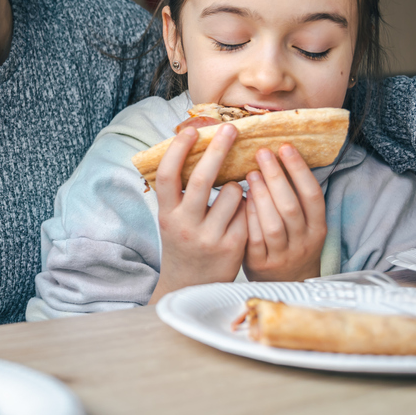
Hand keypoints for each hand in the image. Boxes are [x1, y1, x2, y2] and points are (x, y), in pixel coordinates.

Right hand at [148, 124, 247, 304]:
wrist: (192, 285)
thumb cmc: (183, 242)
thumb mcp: (172, 218)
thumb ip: (180, 192)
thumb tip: (196, 148)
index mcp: (167, 214)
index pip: (168, 176)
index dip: (178, 151)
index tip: (192, 131)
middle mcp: (185, 225)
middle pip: (202, 179)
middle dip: (218, 149)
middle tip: (231, 129)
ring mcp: (210, 237)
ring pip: (233, 193)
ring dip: (237, 185)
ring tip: (232, 196)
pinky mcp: (233, 246)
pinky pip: (248, 211)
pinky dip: (248, 204)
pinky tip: (242, 214)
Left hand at [243, 144, 326, 281]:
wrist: (286, 285)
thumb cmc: (291, 244)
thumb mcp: (303, 225)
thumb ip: (294, 198)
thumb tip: (279, 155)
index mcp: (317, 228)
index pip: (313, 195)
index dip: (300, 170)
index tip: (286, 147)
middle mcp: (303, 242)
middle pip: (291, 207)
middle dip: (277, 177)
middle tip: (262, 153)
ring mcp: (282, 255)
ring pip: (274, 224)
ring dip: (262, 196)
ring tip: (252, 173)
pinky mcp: (261, 264)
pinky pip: (255, 239)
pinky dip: (249, 218)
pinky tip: (241, 199)